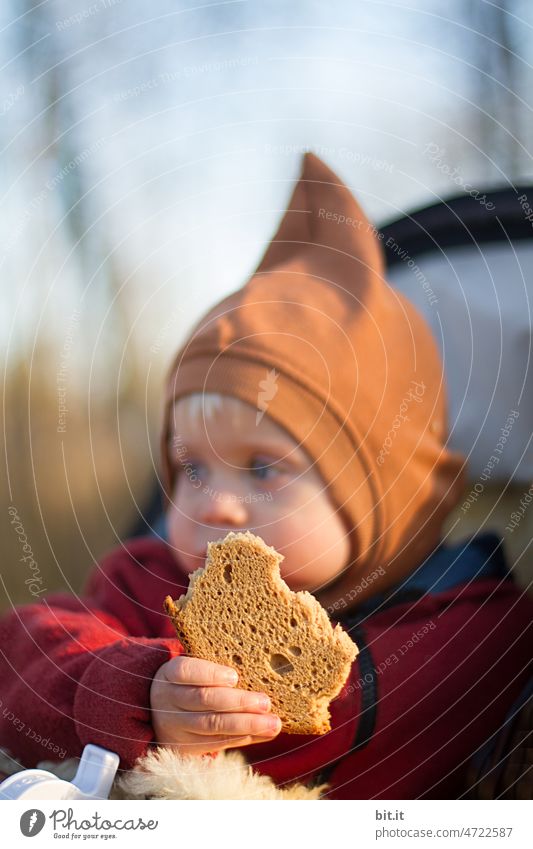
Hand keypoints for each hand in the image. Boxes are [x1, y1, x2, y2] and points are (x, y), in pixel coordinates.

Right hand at [150, 655, 281, 755]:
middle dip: (238, 702)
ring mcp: (174, 726)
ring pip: (212, 725)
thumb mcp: (193, 667)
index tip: (235, 677)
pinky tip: (263, 733)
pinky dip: (243, 738)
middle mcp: (168, 699)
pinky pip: (217, 743)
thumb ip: (216, 667)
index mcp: (170, 674)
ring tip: (273, 723)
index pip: (187, 671)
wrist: (160, 709)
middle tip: (265, 702)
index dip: (211, 674)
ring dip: (246, 724)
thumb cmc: (190, 680)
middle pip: (204, 700)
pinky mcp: (185, 747)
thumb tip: (261, 667)